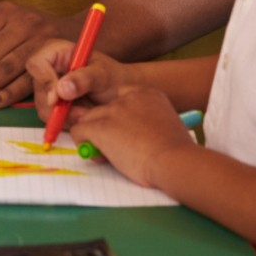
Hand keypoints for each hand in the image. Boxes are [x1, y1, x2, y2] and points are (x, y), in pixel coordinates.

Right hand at [26, 39, 134, 123]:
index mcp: (56, 52)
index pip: (37, 64)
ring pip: (43, 107)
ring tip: (87, 114)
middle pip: (39, 90)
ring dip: (64, 116)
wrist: (123, 93)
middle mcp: (48, 69)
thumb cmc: (114, 77)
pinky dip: (66, 122)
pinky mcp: (53, 105)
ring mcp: (49, 88)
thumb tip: (62, 90)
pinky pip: (51, 119)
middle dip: (58, 106)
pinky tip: (83, 116)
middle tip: (82, 113)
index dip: (44, 81)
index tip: (57, 98)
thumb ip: (84, 79)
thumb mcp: (103, 74)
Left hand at [68, 88, 195, 187]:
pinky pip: (79, 131)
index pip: (121, 97)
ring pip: (88, 119)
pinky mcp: (101, 126)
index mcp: (148, 94)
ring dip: (94, 136)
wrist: (175, 161)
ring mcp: (114, 110)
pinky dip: (83, 144)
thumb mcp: (167, 126)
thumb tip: (133, 134)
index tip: (122, 132)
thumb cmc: (176, 153)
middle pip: (102, 108)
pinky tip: (99, 156)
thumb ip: (149, 123)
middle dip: (104, 127)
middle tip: (115, 147)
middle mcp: (129, 97)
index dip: (117, 115)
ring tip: (108, 154)